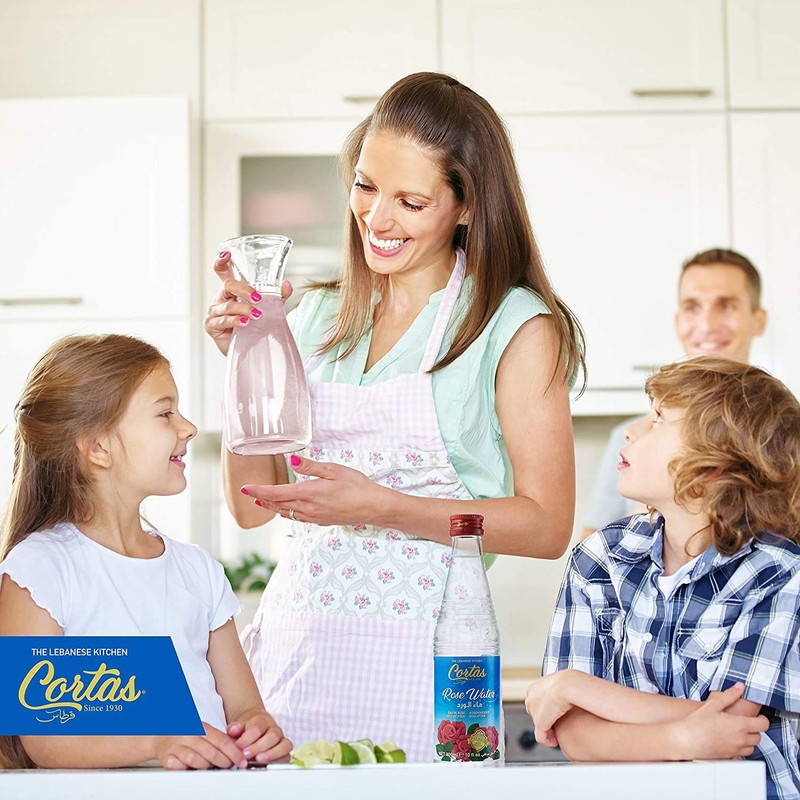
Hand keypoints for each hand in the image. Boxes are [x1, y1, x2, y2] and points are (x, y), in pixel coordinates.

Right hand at [155, 722, 248, 769]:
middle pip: (210, 751)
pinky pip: (178, 766)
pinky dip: (186, 770)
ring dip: (207, 767)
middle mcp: (189, 735)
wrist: (161, 734)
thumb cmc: (188, 735)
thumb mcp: (204, 731)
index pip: (222, 740)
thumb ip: (219, 739)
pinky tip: (191, 770)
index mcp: (201, 727)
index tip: (241, 761)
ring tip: (212, 769)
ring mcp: (177, 746)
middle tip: (230, 767)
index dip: (234, 752)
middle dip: (224, 761)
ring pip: (195, 760)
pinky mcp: (167, 757)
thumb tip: (239, 749)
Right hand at [204, 250, 292, 355]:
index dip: (221, 262)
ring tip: (257, 315)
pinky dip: (235, 321)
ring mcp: (214, 312)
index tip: (227, 255)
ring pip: (228, 305)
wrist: (247, 349)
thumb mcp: (267, 309)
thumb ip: (276, 296)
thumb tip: (286, 284)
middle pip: (227, 286)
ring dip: (244, 309)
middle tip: (258, 298)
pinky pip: (223, 321)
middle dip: (243, 289)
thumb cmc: (253, 326)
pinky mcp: (212, 326)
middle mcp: (220, 298)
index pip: (222, 272)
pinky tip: (245, 323)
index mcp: (231, 291)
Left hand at [227, 710, 291, 764]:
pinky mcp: (284, 751)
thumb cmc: (247, 729)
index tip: (238, 747)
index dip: (247, 738)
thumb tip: (234, 730)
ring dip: (271, 755)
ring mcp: (281, 739)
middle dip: (258, 747)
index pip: (258, 727)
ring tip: (257, 761)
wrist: (255, 726)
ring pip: (284, 745)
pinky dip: (278, 762)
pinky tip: (265, 766)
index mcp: (262, 720)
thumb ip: (234, 728)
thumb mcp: (238, 726)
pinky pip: (287, 756)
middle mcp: (275, 729)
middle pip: (272, 736)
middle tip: (245, 755)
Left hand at [242, 455, 386, 526]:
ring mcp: (314, 517)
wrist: (373, 507)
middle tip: (249, 495)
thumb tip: (290, 460)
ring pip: (286, 513)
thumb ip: (310, 467)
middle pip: (277, 505)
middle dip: (262, 500)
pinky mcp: (320, 521)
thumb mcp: (334, 470)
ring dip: (272, 507)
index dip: (259, 491)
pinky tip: (287, 509)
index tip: (245, 489)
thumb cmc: (357, 486)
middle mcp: (308, 508)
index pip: (276, 493)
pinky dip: (286, 512)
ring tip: (263, 503)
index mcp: (308, 493)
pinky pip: (297, 517)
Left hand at [525, 671, 579, 746]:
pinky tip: (555, 742)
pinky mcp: (539, 723)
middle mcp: (530, 699)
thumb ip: (558, 689)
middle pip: (537, 714)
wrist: (568, 685)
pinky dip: (547, 741)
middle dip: (547, 720)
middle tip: (558, 725)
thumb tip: (563, 692)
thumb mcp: (561, 683)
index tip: (556, 715)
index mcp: (533, 689)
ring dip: (548, 731)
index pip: (537, 703)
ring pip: (540, 725)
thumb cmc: (569, 682)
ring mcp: (534, 711)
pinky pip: (541, 737)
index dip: (547, 711)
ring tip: (558, 734)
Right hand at [671, 683, 768, 759]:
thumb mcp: (713, 704)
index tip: (759, 717)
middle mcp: (741, 740)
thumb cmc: (698, 722)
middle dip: (755, 730)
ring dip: (749, 740)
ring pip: (752, 747)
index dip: (763, 720)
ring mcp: (736, 750)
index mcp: (740, 725)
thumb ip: (730, 695)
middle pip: (759, 737)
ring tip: (738, 732)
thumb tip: (740, 687)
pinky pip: (742, 754)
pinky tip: (730, 741)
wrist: (686, 740)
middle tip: (746, 723)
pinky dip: (740, 748)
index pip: (763, 725)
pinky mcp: (730, 758)